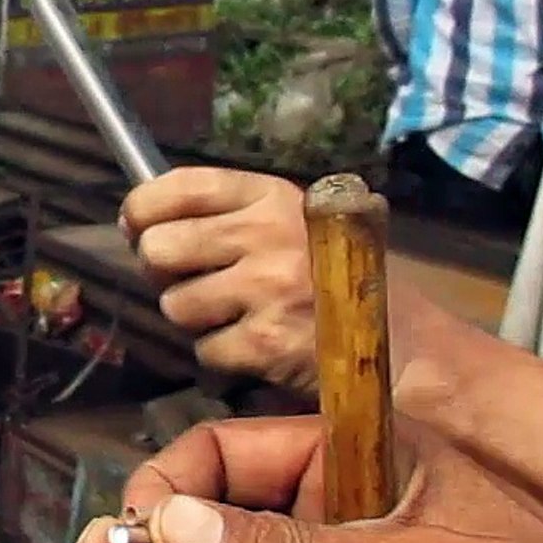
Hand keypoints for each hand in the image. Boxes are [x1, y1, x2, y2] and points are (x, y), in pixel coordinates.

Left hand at [120, 167, 438, 397]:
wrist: (404, 345)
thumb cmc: (340, 280)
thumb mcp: (296, 224)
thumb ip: (229, 216)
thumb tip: (138, 220)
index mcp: (272, 196)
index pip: (175, 186)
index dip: (142, 209)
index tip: (139, 227)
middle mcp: (267, 235)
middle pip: (158, 249)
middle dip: (164, 273)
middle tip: (193, 281)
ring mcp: (266, 288)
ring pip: (174, 305)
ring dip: (197, 319)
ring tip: (239, 316)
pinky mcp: (265, 341)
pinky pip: (204, 349)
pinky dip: (223, 356)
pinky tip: (259, 346)